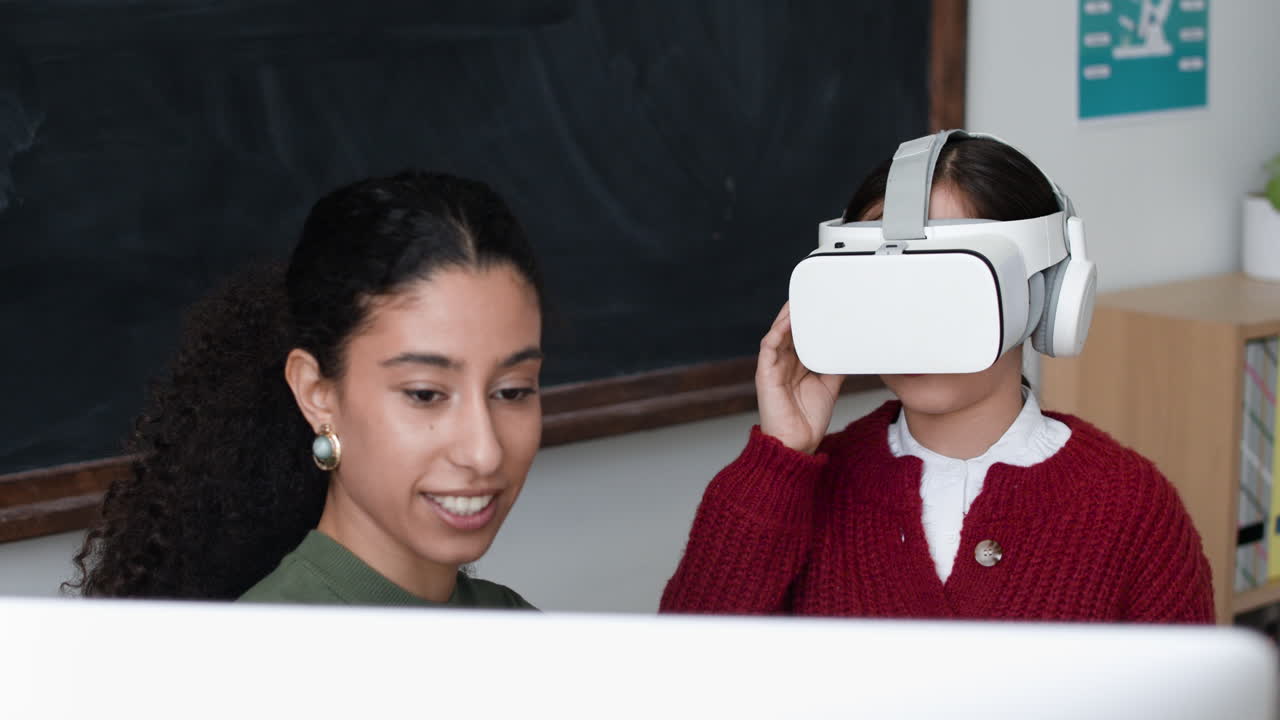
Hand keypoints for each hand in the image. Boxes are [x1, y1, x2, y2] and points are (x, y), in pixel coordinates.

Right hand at [756, 302, 844, 454]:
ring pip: (778, 333)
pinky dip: (777, 332)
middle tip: (811, 293)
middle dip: (798, 311)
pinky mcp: (765, 373)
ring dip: (787, 317)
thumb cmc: (809, 418)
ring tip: (798, 301)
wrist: (798, 442)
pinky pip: (769, 347)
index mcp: (797, 363)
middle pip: (789, 330)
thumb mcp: (830, 384)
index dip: (809, 318)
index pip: (801, 334)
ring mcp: (773, 366)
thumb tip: (851, 349)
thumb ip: (836, 365)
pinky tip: (787, 321)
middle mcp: (784, 362)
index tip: (821, 302)